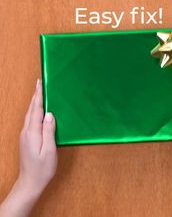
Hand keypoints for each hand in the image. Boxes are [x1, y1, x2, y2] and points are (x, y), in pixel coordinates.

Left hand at [19, 79, 57, 193]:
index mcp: (32, 133)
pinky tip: (38, 111)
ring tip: (39, 93)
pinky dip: (34, 111)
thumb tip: (50, 115)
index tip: (40, 84)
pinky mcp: (26, 139)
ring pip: (29, 115)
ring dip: (34, 103)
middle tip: (39, 84)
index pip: (36, 110)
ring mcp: (25, 135)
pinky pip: (30, 120)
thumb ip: (49, 131)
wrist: (30, 182)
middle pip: (31, 110)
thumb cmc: (42, 168)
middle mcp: (26, 131)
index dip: (38, 96)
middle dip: (35, 96)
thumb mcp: (49, 150)